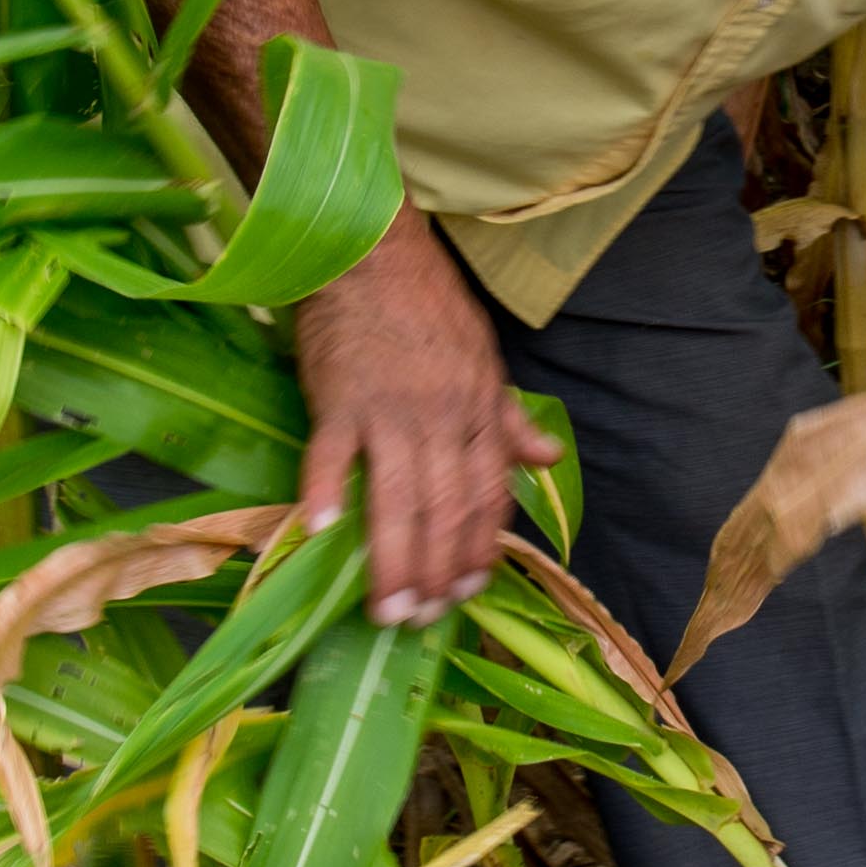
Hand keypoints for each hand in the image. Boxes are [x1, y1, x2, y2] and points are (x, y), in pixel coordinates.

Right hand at [291, 220, 565, 622]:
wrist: (372, 247)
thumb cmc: (427, 302)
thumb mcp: (483, 357)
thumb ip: (509, 418)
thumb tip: (548, 460)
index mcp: (480, 410)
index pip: (487, 496)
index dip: (479, 551)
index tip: (466, 594)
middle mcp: (443, 418)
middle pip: (445, 510)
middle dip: (437, 572)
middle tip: (419, 620)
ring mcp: (390, 409)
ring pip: (397, 499)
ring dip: (391, 560)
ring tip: (383, 608)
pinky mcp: (339, 396)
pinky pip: (330, 456)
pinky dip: (323, 496)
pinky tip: (317, 536)